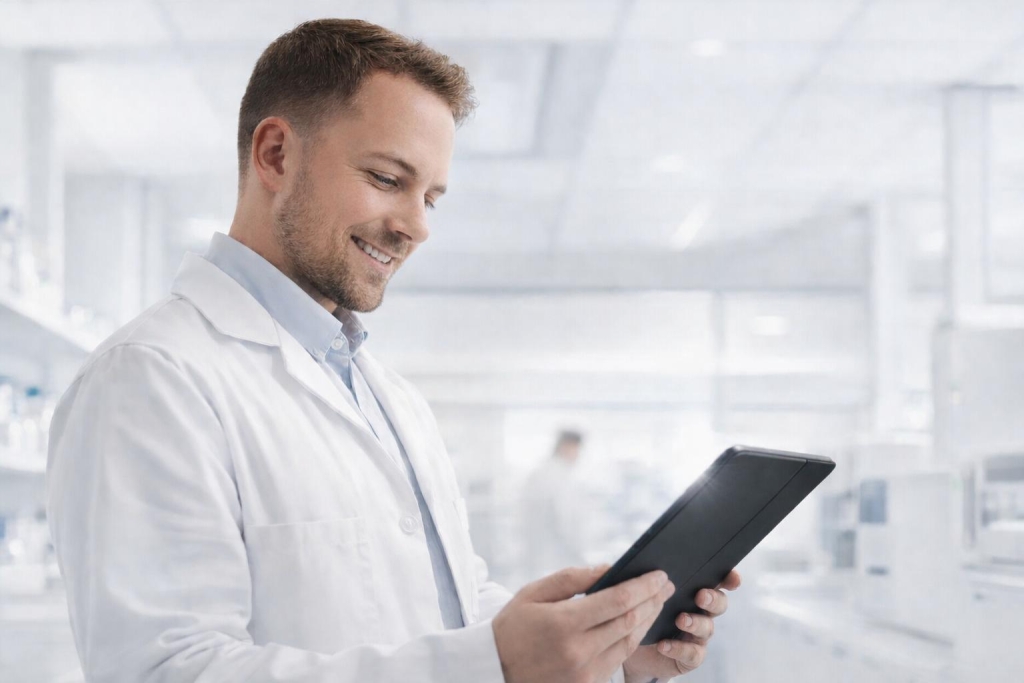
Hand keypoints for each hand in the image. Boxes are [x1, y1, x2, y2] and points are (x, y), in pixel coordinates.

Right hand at [492, 565, 675, 682]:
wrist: (495, 671)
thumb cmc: (513, 627)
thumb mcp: (533, 593)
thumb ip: (572, 579)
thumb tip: (609, 568)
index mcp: (563, 623)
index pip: (618, 600)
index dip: (643, 586)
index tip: (658, 574)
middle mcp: (578, 651)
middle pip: (630, 621)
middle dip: (652, 600)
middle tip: (666, 585)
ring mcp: (584, 673)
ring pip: (629, 643)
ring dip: (647, 620)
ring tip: (656, 602)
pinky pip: (618, 660)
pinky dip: (631, 640)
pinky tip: (637, 625)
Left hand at [622, 569, 740, 681]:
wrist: (634, 646)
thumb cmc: (643, 611)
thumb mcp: (647, 592)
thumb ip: (655, 579)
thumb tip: (652, 567)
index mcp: (695, 592)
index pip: (718, 582)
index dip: (729, 579)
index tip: (733, 578)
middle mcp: (702, 613)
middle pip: (719, 604)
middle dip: (713, 599)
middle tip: (700, 596)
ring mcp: (698, 636)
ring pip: (707, 628)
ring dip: (695, 622)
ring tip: (680, 620)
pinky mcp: (690, 657)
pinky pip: (692, 653)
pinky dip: (679, 648)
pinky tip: (664, 644)